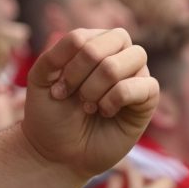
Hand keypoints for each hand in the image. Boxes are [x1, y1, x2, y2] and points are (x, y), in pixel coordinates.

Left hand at [21, 28, 158, 178]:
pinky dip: (117, 98)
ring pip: (133, 56)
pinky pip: (145, 85)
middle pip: (117, 38)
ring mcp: (135, 75)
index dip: (69, 62)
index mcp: (92, 43)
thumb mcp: (41, 79)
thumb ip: (55, 54)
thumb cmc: (50, 113)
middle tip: (73, 95)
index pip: (86, 36)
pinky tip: (105, 111)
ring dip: (101, 84)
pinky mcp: (147, 99)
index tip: (57, 88)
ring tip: (89, 105)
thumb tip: (80, 39)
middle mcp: (118, 54)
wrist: (58, 152)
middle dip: (85, 70)